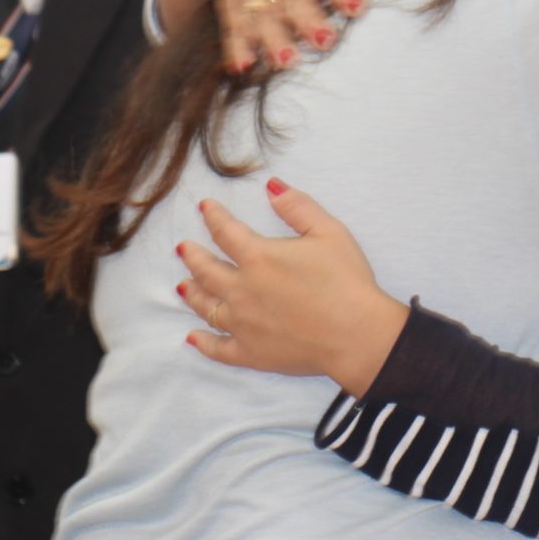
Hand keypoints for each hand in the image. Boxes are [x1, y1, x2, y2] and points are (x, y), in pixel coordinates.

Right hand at [161, 0, 402, 72]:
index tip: (358, 7)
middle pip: (295, 0)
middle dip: (309, 22)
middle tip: (326, 42)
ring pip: (264, 19)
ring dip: (275, 41)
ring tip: (288, 61)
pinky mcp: (234, 9)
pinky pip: (234, 31)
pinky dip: (237, 50)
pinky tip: (244, 68)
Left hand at [177, 182, 408, 395]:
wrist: (356, 335)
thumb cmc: (346, 282)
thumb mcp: (328, 232)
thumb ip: (297, 207)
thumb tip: (271, 186)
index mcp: (258, 257)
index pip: (225, 232)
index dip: (213, 216)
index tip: (205, 208)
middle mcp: (241, 290)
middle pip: (206, 270)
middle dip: (192, 256)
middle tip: (183, 248)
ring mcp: (242, 324)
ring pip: (206, 306)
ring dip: (192, 293)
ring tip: (182, 285)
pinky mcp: (251, 353)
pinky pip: (218, 348)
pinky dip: (203, 342)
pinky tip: (193, 337)